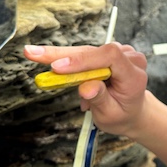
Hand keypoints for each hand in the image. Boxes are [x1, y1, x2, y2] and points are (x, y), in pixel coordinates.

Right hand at [24, 42, 148, 135]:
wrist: (132, 111)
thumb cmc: (122, 115)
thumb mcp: (111, 115)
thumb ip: (100, 99)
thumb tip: (86, 88)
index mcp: (134, 75)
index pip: (110, 57)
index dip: (82, 60)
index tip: (58, 67)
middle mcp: (129, 58)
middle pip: (93, 51)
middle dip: (61, 54)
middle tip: (32, 53)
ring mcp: (120, 53)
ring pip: (86, 52)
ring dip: (60, 56)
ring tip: (33, 54)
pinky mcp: (109, 53)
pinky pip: (85, 55)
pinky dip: (68, 61)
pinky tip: (55, 66)